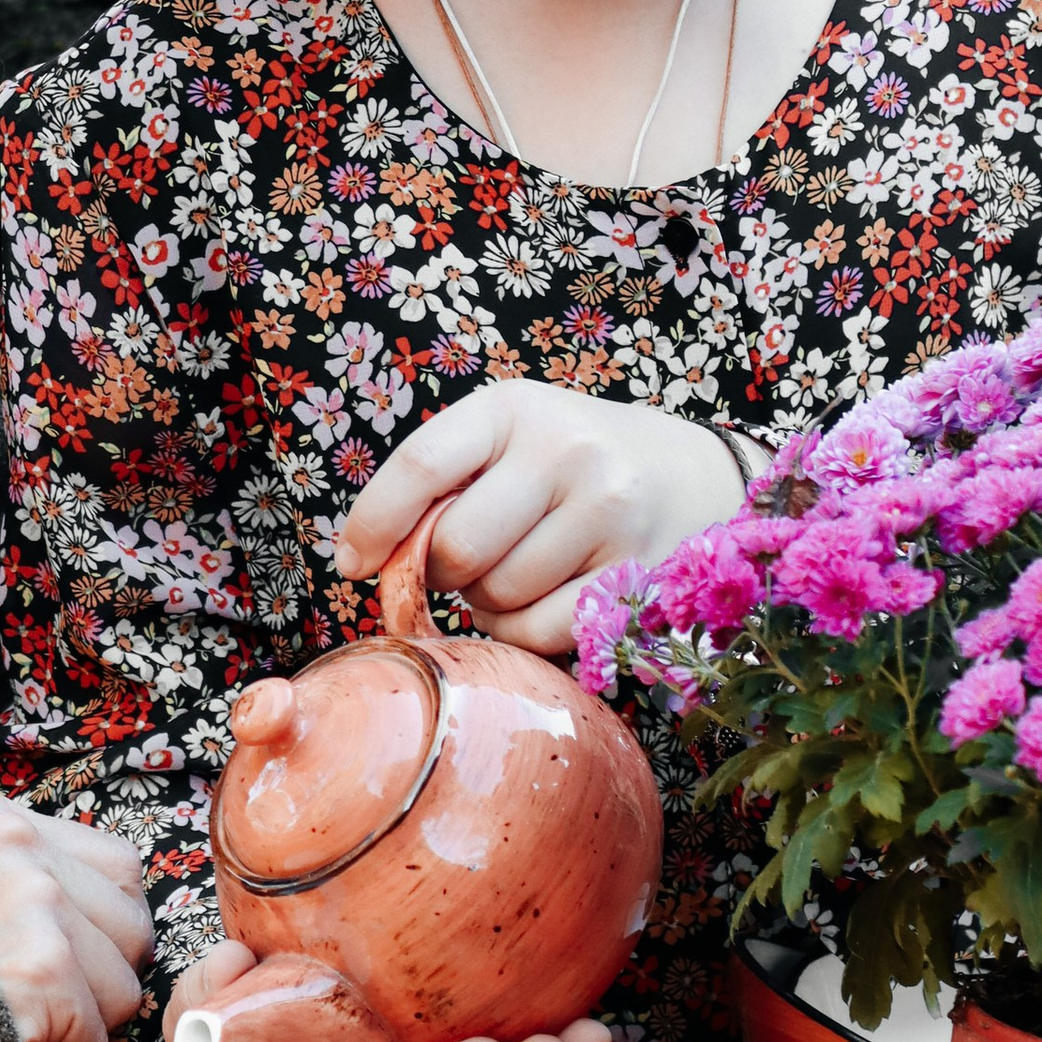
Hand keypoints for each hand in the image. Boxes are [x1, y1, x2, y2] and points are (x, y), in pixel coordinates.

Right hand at [0, 788, 152, 1041]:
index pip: (117, 867)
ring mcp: (32, 900)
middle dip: (97, 978)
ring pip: (123, 985)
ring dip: (80, 1023)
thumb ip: (23, 878)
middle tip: (33, 996)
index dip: (96, 928)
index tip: (51, 954)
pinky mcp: (43, 966)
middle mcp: (15, 844)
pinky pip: (97, 1035)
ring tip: (15, 1017)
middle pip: (131, 925)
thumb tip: (121, 914)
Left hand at [332, 382, 741, 655]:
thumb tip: (370, 562)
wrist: (688, 474)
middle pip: (457, 549)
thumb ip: (443, 483)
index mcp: (513, 409)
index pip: (420, 466)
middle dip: (439, 572)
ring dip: (485, 602)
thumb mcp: (508, 439)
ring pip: (497, 597)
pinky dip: (522, 632)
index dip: (373, 524)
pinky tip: (539, 601)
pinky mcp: (635, 571)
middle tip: (458, 564)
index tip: (353, 562)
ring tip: (514, 570)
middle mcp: (566, 452)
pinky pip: (540, 631)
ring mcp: (608, 512)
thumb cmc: (570, 460)